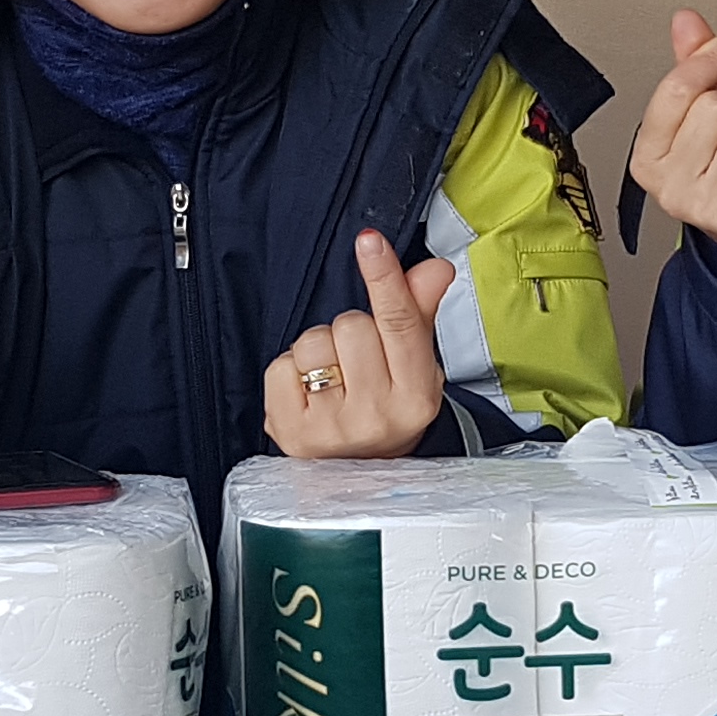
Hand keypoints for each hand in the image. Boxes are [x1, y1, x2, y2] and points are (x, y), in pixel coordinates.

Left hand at [264, 230, 458, 458]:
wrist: (359, 474)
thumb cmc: (389, 409)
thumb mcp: (414, 366)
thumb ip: (419, 312)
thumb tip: (435, 268)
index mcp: (416, 396)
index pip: (399, 324)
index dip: (384, 278)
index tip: (370, 242)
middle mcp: (377, 415)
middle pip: (351, 325)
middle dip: (350, 331)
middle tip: (356, 361)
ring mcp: (331, 427)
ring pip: (313, 342)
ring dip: (319, 349)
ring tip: (331, 376)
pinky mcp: (290, 431)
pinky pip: (281, 366)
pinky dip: (290, 371)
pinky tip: (307, 392)